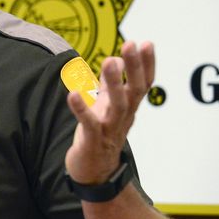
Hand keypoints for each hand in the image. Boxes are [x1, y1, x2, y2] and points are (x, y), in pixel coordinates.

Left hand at [65, 41, 154, 183]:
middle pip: (135, 90)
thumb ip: (109, 84)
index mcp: (128, 107)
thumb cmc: (100, 136)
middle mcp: (123, 117)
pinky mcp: (92, 141)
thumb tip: (114, 60)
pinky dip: (81, 109)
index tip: (146, 43)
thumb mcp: (106, 107)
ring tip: (109, 61)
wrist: (95, 175)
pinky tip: (72, 94)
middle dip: (134, 67)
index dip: (146, 64)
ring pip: (117, 105)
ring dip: (115, 83)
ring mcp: (109, 129)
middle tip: (131, 44)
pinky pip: (89, 124)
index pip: (143, 83)